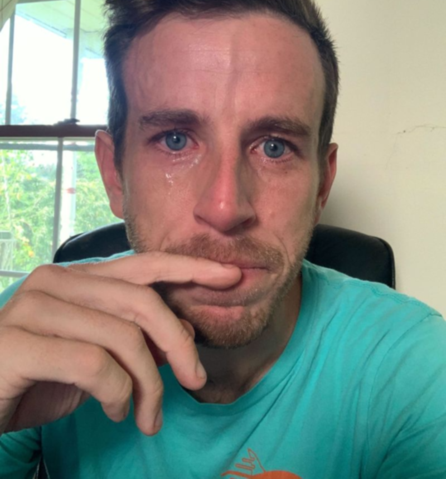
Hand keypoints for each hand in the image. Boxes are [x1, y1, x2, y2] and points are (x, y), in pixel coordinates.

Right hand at [0, 253, 240, 434]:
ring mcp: (33, 307)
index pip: (143, 265)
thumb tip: (188, 327)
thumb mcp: (99, 359)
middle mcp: (55, 281)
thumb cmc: (39, 379)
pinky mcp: (18, 342)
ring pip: (122, 337)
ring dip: (147, 384)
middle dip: (179, 344)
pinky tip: (116, 411)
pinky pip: (92, 363)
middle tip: (196, 382)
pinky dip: (116, 392)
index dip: (189, 268)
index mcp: (76, 277)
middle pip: (142, 302)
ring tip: (145, 415)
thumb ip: (138, 339)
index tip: (231, 277)